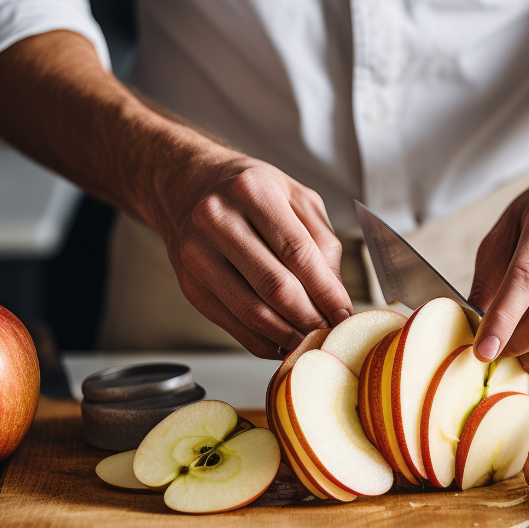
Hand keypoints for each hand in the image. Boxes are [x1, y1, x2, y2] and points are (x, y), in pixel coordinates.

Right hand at [148, 148, 352, 358]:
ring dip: (287, 335)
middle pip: (275, 286)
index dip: (326, 291)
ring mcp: (198, 255)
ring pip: (252, 311)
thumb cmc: (245, 190)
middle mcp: (218, 220)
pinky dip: (262, 342)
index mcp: (252, 190)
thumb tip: (334, 294)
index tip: (344, 313)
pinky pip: (232, 325)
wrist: (185, 184)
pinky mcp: (189, 285)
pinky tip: (282, 343)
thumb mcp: (293, 195)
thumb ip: (321, 240)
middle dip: (310, 317)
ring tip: (310, 340)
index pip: (298, 253)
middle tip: (331, 330)